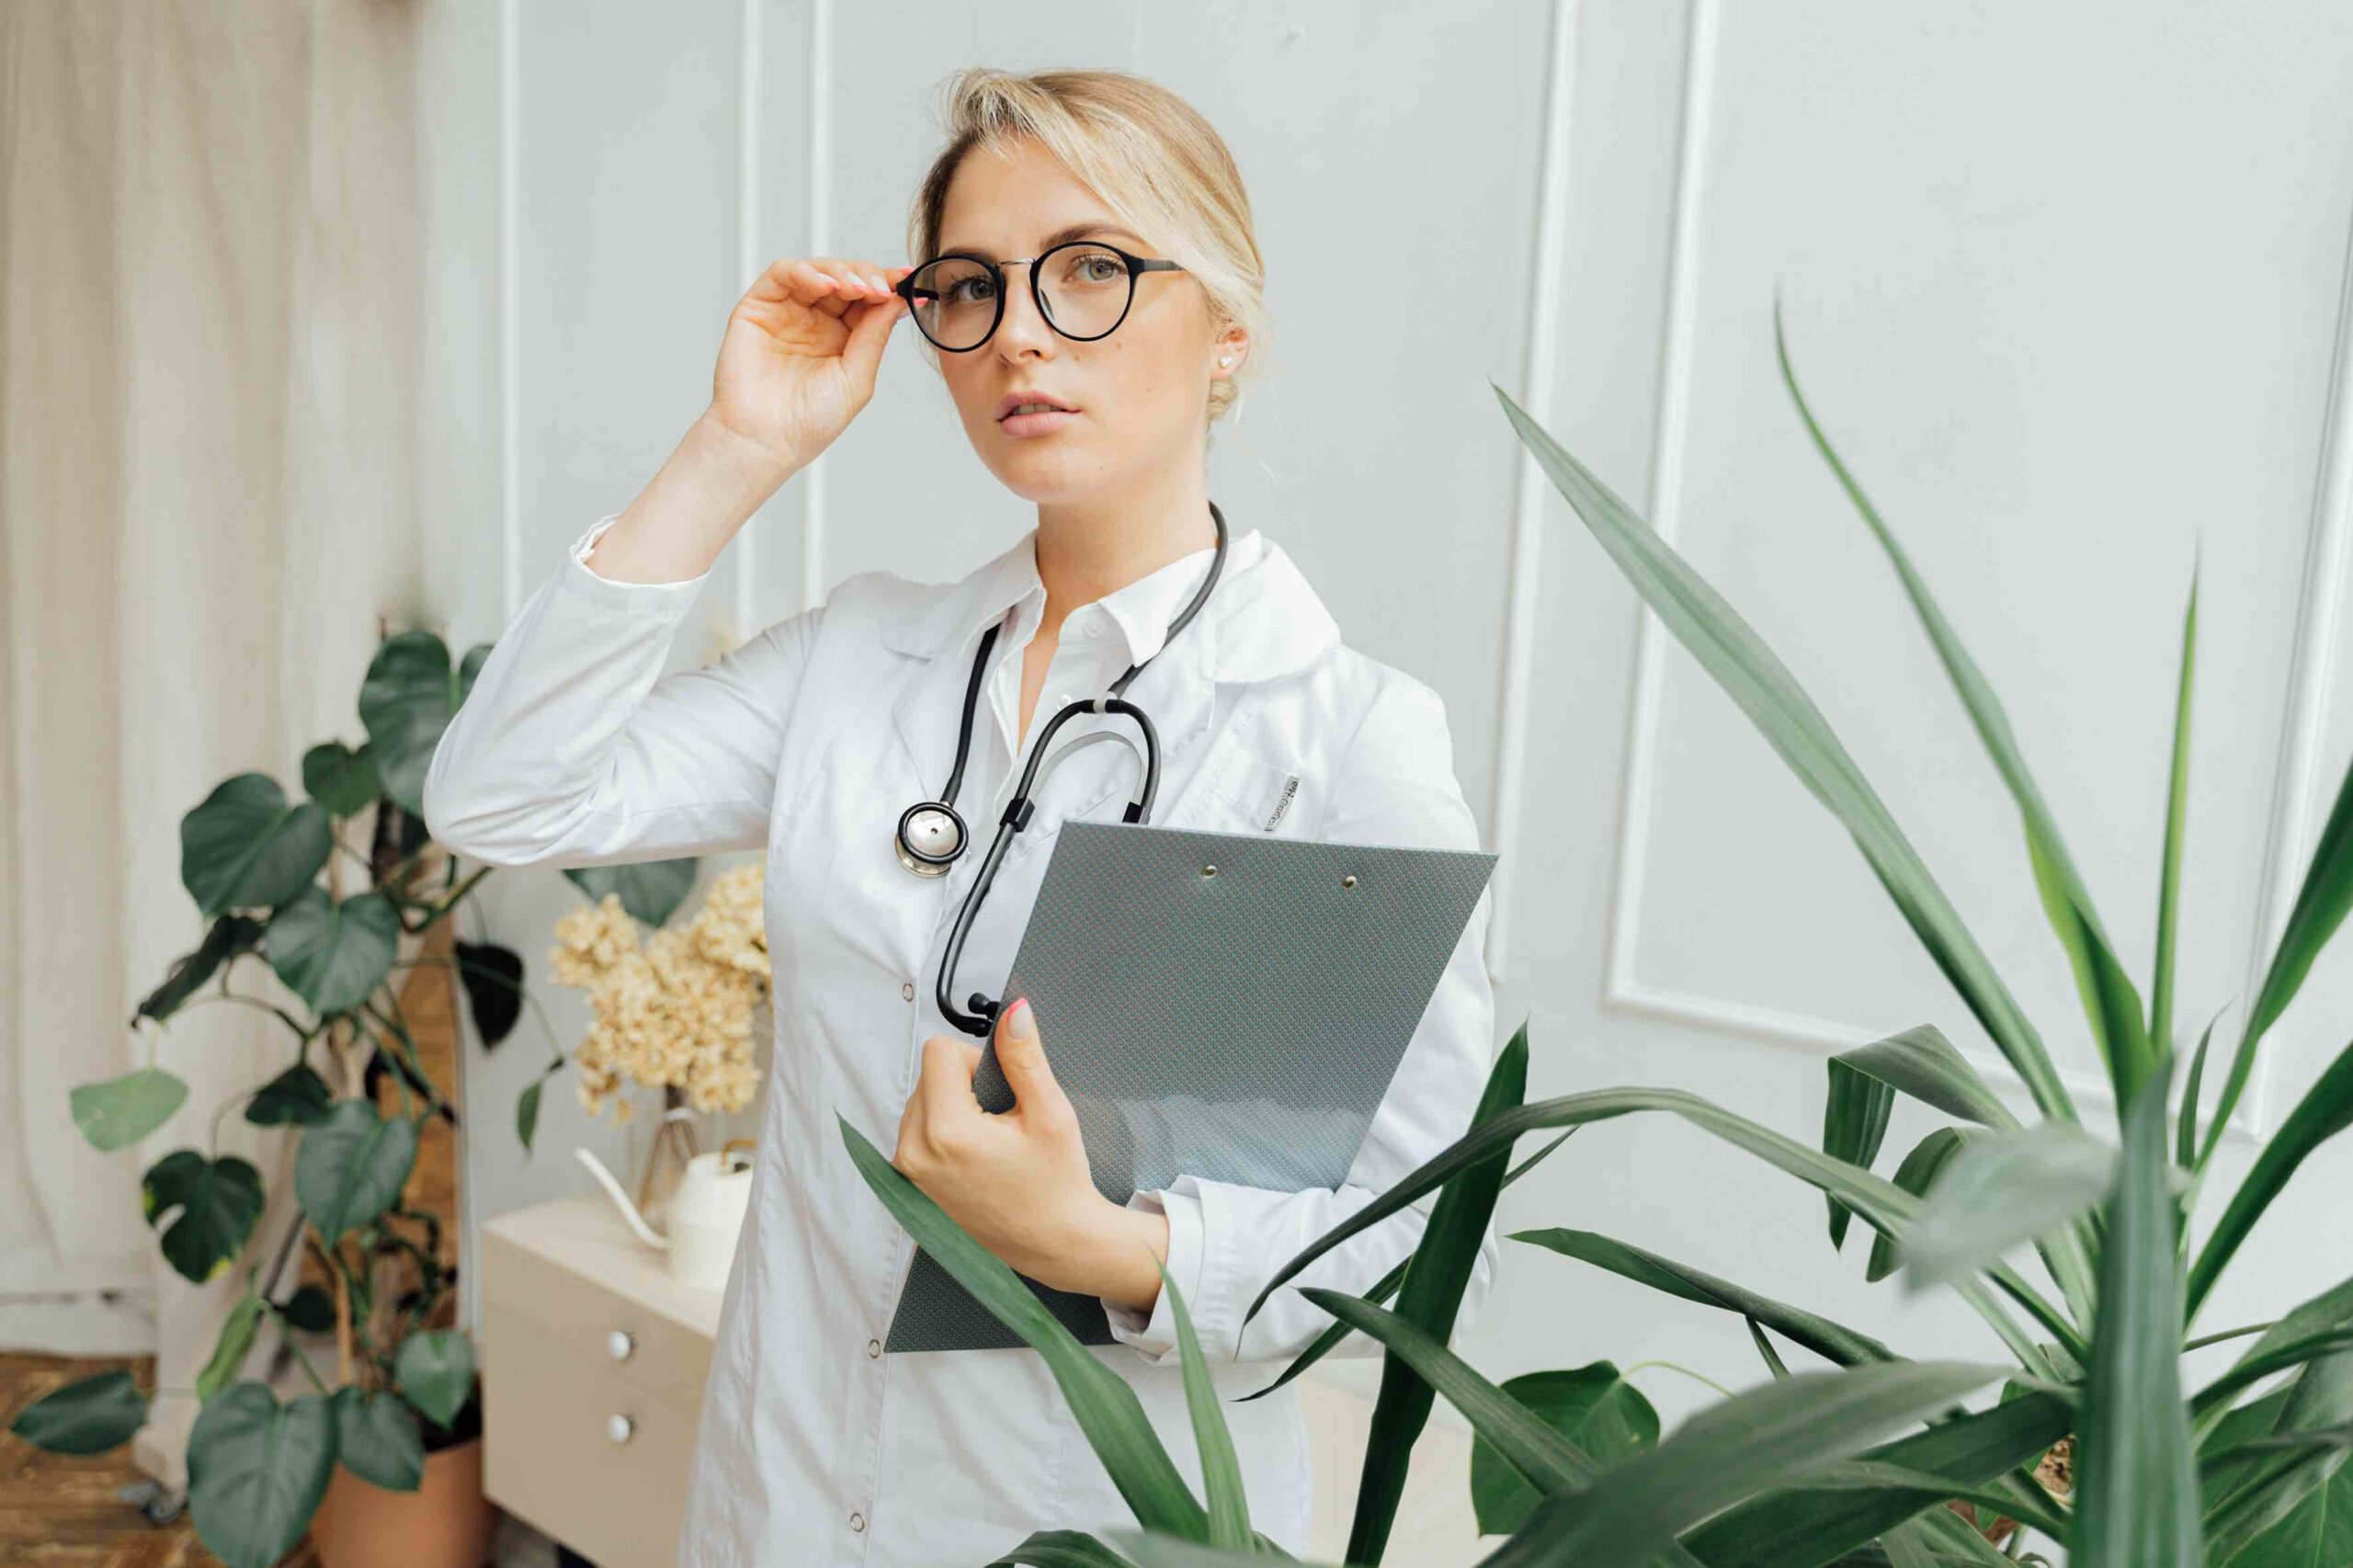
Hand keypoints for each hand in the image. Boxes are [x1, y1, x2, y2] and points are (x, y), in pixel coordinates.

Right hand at [705, 256, 912, 483]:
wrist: (766, 440)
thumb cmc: (810, 422)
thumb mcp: (857, 377)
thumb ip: (875, 335)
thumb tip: (899, 299)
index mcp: (841, 338)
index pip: (866, 299)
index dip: (887, 285)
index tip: (907, 280)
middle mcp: (814, 321)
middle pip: (845, 278)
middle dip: (867, 277)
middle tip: (881, 288)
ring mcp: (786, 312)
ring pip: (817, 270)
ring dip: (841, 272)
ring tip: (857, 288)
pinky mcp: (758, 307)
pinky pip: (782, 274)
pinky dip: (806, 271)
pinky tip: (826, 285)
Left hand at [891, 996, 1162, 1300]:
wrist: (1054, 1243)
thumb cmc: (1057, 1185)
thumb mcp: (1050, 1114)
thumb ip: (1025, 1058)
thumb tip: (1013, 1013)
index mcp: (947, 1131)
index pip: (938, 1050)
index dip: (976, 1059)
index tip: (1001, 1090)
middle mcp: (915, 1151)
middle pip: (928, 1073)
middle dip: (964, 1082)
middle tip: (1001, 1119)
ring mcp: (908, 1170)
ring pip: (921, 1098)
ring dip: (953, 1105)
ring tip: (990, 1139)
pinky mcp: (909, 1181)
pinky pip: (917, 1128)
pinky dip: (943, 1128)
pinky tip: (975, 1154)